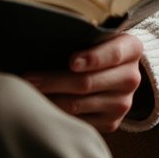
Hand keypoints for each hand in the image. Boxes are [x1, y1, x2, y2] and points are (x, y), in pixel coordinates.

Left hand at [25, 33, 142, 132]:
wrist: (116, 70)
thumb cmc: (94, 45)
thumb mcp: (95, 34)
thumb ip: (80, 34)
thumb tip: (39, 38)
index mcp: (131, 49)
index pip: (113, 54)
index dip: (92, 58)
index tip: (71, 62)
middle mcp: (131, 78)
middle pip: (88, 82)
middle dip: (54, 81)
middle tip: (28, 78)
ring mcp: (122, 103)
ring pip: (78, 104)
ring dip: (49, 99)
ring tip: (27, 93)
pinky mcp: (111, 122)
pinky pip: (78, 121)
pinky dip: (56, 113)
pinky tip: (40, 106)